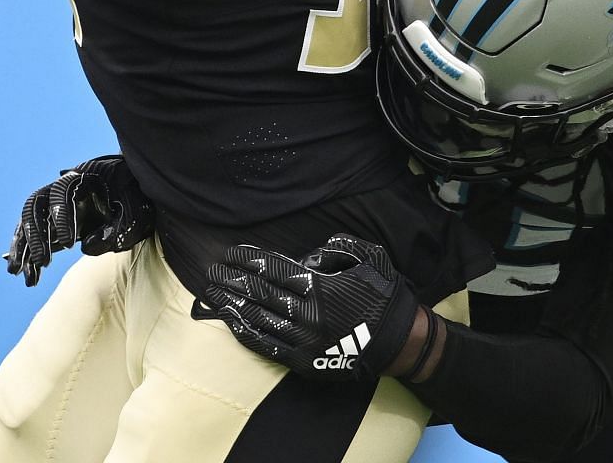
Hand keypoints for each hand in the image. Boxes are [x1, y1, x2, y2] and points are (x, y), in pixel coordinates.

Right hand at [4, 155, 153, 286]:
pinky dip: (26, 251)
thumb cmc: (138, 199)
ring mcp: (57, 203)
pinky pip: (35, 233)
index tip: (68, 243)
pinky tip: (24, 271)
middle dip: (36, 234)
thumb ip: (117, 230)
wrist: (138, 191)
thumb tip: (85, 247)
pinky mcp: (55, 219)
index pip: (63, 191)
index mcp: (85, 178)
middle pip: (37, 205)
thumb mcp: (137, 214)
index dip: (62, 216)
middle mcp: (64, 188)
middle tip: (42, 262)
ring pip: (30, 220)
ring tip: (19, 272)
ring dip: (24, 245)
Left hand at [191, 234, 419, 382]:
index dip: (249, 261)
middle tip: (212, 270)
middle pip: (260, 294)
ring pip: (258, 320)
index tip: (231, 253)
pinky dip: (246, 333)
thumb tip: (306, 258)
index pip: (274, 271)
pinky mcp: (304, 362)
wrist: (400, 342)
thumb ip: (336, 249)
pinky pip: (267, 347)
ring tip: (213, 293)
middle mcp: (308, 315)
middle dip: (233, 280)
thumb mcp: (368, 258)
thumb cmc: (384, 296)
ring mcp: (304, 342)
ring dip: (233, 305)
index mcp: (322, 288)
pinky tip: (231, 322)